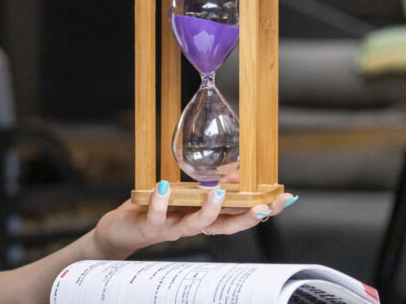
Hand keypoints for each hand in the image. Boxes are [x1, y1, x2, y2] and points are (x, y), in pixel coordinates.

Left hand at [93, 181, 298, 257]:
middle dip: (248, 217)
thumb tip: (235, 172)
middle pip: (226, 225)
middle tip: (266, 205)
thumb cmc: (154, 211)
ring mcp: (171, 228)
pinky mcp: (149, 226)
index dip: (262, 210)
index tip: (285, 199)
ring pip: (196, 225)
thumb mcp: (184, 197)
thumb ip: (206, 189)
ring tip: (220, 193)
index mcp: (203, 218)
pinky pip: (157, 215)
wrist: (121, 231)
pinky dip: (160, 202)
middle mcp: (192, 226)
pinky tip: (164, 186)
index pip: (238, 216)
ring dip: (209, 210)